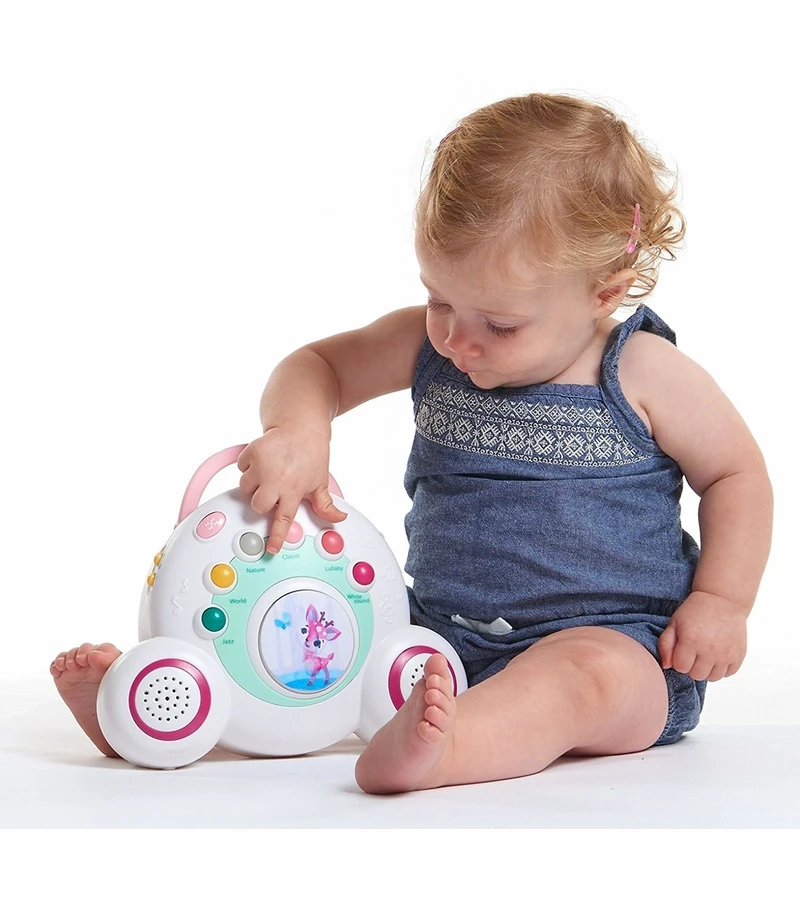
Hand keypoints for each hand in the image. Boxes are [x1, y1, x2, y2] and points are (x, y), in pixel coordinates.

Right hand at [237, 427, 346, 552]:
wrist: (301, 427)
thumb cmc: (311, 454)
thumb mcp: (320, 481)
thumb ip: (325, 504)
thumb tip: (338, 518)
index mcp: (293, 489)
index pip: (283, 519)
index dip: (278, 536)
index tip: (271, 549)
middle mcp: (275, 479)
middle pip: (257, 506)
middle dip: (262, 502)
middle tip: (272, 491)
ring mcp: (261, 465)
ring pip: (245, 487)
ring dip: (254, 484)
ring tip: (268, 473)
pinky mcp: (251, 452)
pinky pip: (241, 467)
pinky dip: (248, 466)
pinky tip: (262, 461)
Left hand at [658, 591, 746, 681]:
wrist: (722, 600)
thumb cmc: (696, 611)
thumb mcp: (674, 623)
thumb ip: (665, 645)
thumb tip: (667, 666)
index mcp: (691, 641)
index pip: (680, 667)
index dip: (679, 660)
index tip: (682, 650)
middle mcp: (709, 650)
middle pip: (696, 675)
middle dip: (692, 666)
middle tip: (694, 652)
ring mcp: (726, 654)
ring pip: (712, 678)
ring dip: (707, 669)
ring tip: (705, 655)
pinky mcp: (738, 655)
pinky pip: (728, 674)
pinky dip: (722, 668)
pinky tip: (717, 655)